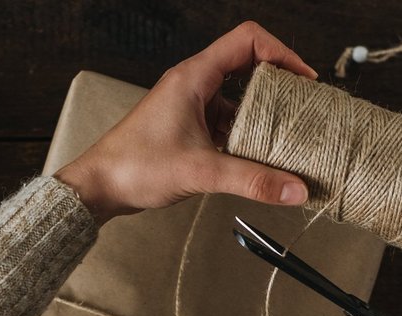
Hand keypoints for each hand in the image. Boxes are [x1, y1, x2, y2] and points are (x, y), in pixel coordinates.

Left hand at [54, 21, 315, 224]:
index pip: (248, 40)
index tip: (304, 78)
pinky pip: (226, 121)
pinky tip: (259, 156)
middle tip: (303, 107)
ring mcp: (190, 106)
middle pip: (248, 66)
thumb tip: (294, 189)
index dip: (282, 52)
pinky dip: (245, 134)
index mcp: (194, 77)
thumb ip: (252, 180)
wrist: (98, 188)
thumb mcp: (201, 172)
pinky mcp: (187, 128)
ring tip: (287, 134)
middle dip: (278, 85)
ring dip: (262, 114)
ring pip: (237, 98)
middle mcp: (193, 85)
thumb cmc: (134, 167)